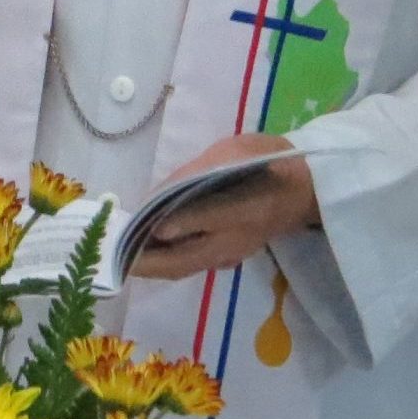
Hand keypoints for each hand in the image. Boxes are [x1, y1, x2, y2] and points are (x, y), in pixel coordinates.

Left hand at [130, 133, 320, 280]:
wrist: (305, 189)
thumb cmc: (267, 161)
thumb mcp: (236, 151)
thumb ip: (197, 172)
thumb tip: (157, 195)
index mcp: (246, 205)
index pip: (210, 218)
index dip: (181, 224)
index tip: (151, 227)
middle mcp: (236, 237)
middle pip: (186, 258)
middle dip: (147, 261)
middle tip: (112, 255)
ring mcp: (232, 252)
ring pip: (184, 267)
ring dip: (151, 266)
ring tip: (118, 256)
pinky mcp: (228, 257)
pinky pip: (190, 265)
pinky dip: (164, 263)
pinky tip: (143, 251)